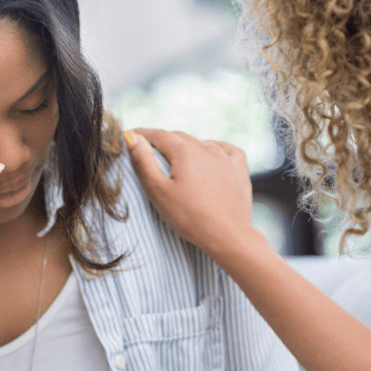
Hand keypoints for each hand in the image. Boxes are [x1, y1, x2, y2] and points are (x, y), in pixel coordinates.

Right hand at [124, 128, 254, 260]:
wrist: (227, 236)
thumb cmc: (190, 218)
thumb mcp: (158, 191)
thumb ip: (144, 162)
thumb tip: (131, 137)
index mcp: (185, 152)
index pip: (159, 135)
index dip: (142, 135)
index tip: (131, 135)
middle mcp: (207, 149)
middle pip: (179, 137)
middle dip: (163, 141)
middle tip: (150, 149)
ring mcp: (226, 159)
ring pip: (202, 143)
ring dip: (187, 146)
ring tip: (178, 157)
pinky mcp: (240, 170)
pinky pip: (227, 150)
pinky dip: (215, 149)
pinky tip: (211, 155)